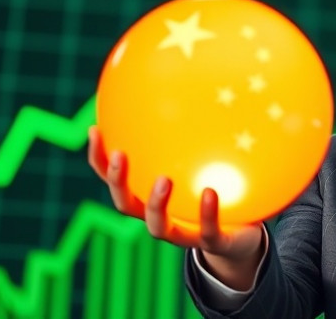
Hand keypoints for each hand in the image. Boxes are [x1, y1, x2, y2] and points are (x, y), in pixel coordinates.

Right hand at [87, 126, 263, 288]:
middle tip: (120, 155)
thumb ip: (194, 136)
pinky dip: (206, 213)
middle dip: (118, 181)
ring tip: (164, 179)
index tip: (95, 129)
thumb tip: (191, 93)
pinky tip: (210, 192)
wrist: (241, 239)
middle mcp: (160, 217)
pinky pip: (207, 231)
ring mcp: (184, 233)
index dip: (100, 159)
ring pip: (158, 226)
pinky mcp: (212, 242)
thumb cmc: (218, 192)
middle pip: (126, 204)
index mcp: (150, 198)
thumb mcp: (204, 162)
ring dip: (156, 203)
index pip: (115, 180)